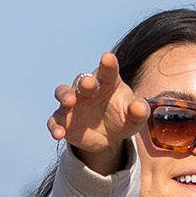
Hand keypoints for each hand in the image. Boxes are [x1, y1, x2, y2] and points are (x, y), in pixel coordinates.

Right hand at [49, 53, 148, 175]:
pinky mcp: (64, 120)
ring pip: (63, 93)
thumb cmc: (123, 118)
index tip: (108, 58)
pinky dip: (55, 126)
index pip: (108, 70)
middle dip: (85, 82)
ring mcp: (73, 103)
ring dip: (64, 96)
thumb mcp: (134, 118)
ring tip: (69, 102)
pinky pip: (55, 120)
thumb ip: (139, 111)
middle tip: (88, 85)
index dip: (108, 64)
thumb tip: (140, 108)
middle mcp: (87, 89)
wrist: (109, 138)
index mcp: (107, 82)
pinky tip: (58, 134)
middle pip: (83, 80)